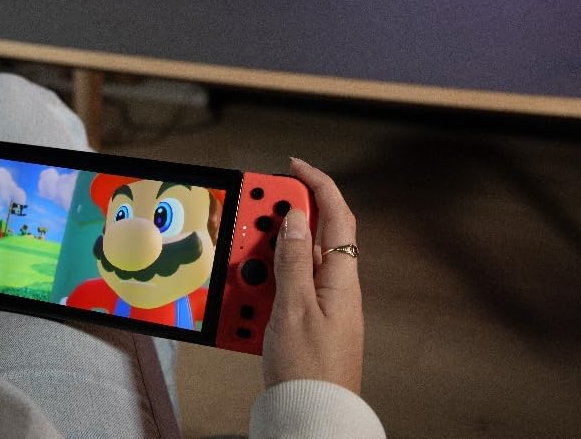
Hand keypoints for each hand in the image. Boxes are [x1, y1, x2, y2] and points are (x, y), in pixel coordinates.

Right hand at [262, 157, 363, 393]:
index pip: (336, 215)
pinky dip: (259, 289)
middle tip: (249, 216)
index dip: (316, 184)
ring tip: (240, 267)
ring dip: (261, 260)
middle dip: (276, 222)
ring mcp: (319, 304)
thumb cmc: (311, 372)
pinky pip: (280, 292)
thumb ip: (294, 260)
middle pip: (309, 236)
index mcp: (340, 278)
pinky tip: (243, 301)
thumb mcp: (294, 308)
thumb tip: (295, 218)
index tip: (291, 167)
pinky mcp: (303, 321)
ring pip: (288, 264)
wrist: (312, 416)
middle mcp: (333, 287)